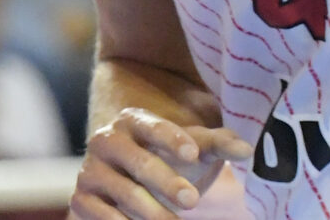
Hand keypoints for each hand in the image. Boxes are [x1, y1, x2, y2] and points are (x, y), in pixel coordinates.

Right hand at [71, 109, 249, 218]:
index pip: (154, 127)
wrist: (134, 176)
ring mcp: (91, 170)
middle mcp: (107, 140)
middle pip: (140, 163)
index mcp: (134, 120)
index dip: (173, 139)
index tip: (195, 153)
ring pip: (125, 194)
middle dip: (167, 183)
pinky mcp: (81, 199)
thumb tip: (248, 150)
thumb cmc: (171, 157)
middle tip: (193, 200)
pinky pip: (103, 216)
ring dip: (152, 212)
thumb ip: (219, 143)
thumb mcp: (194, 147)